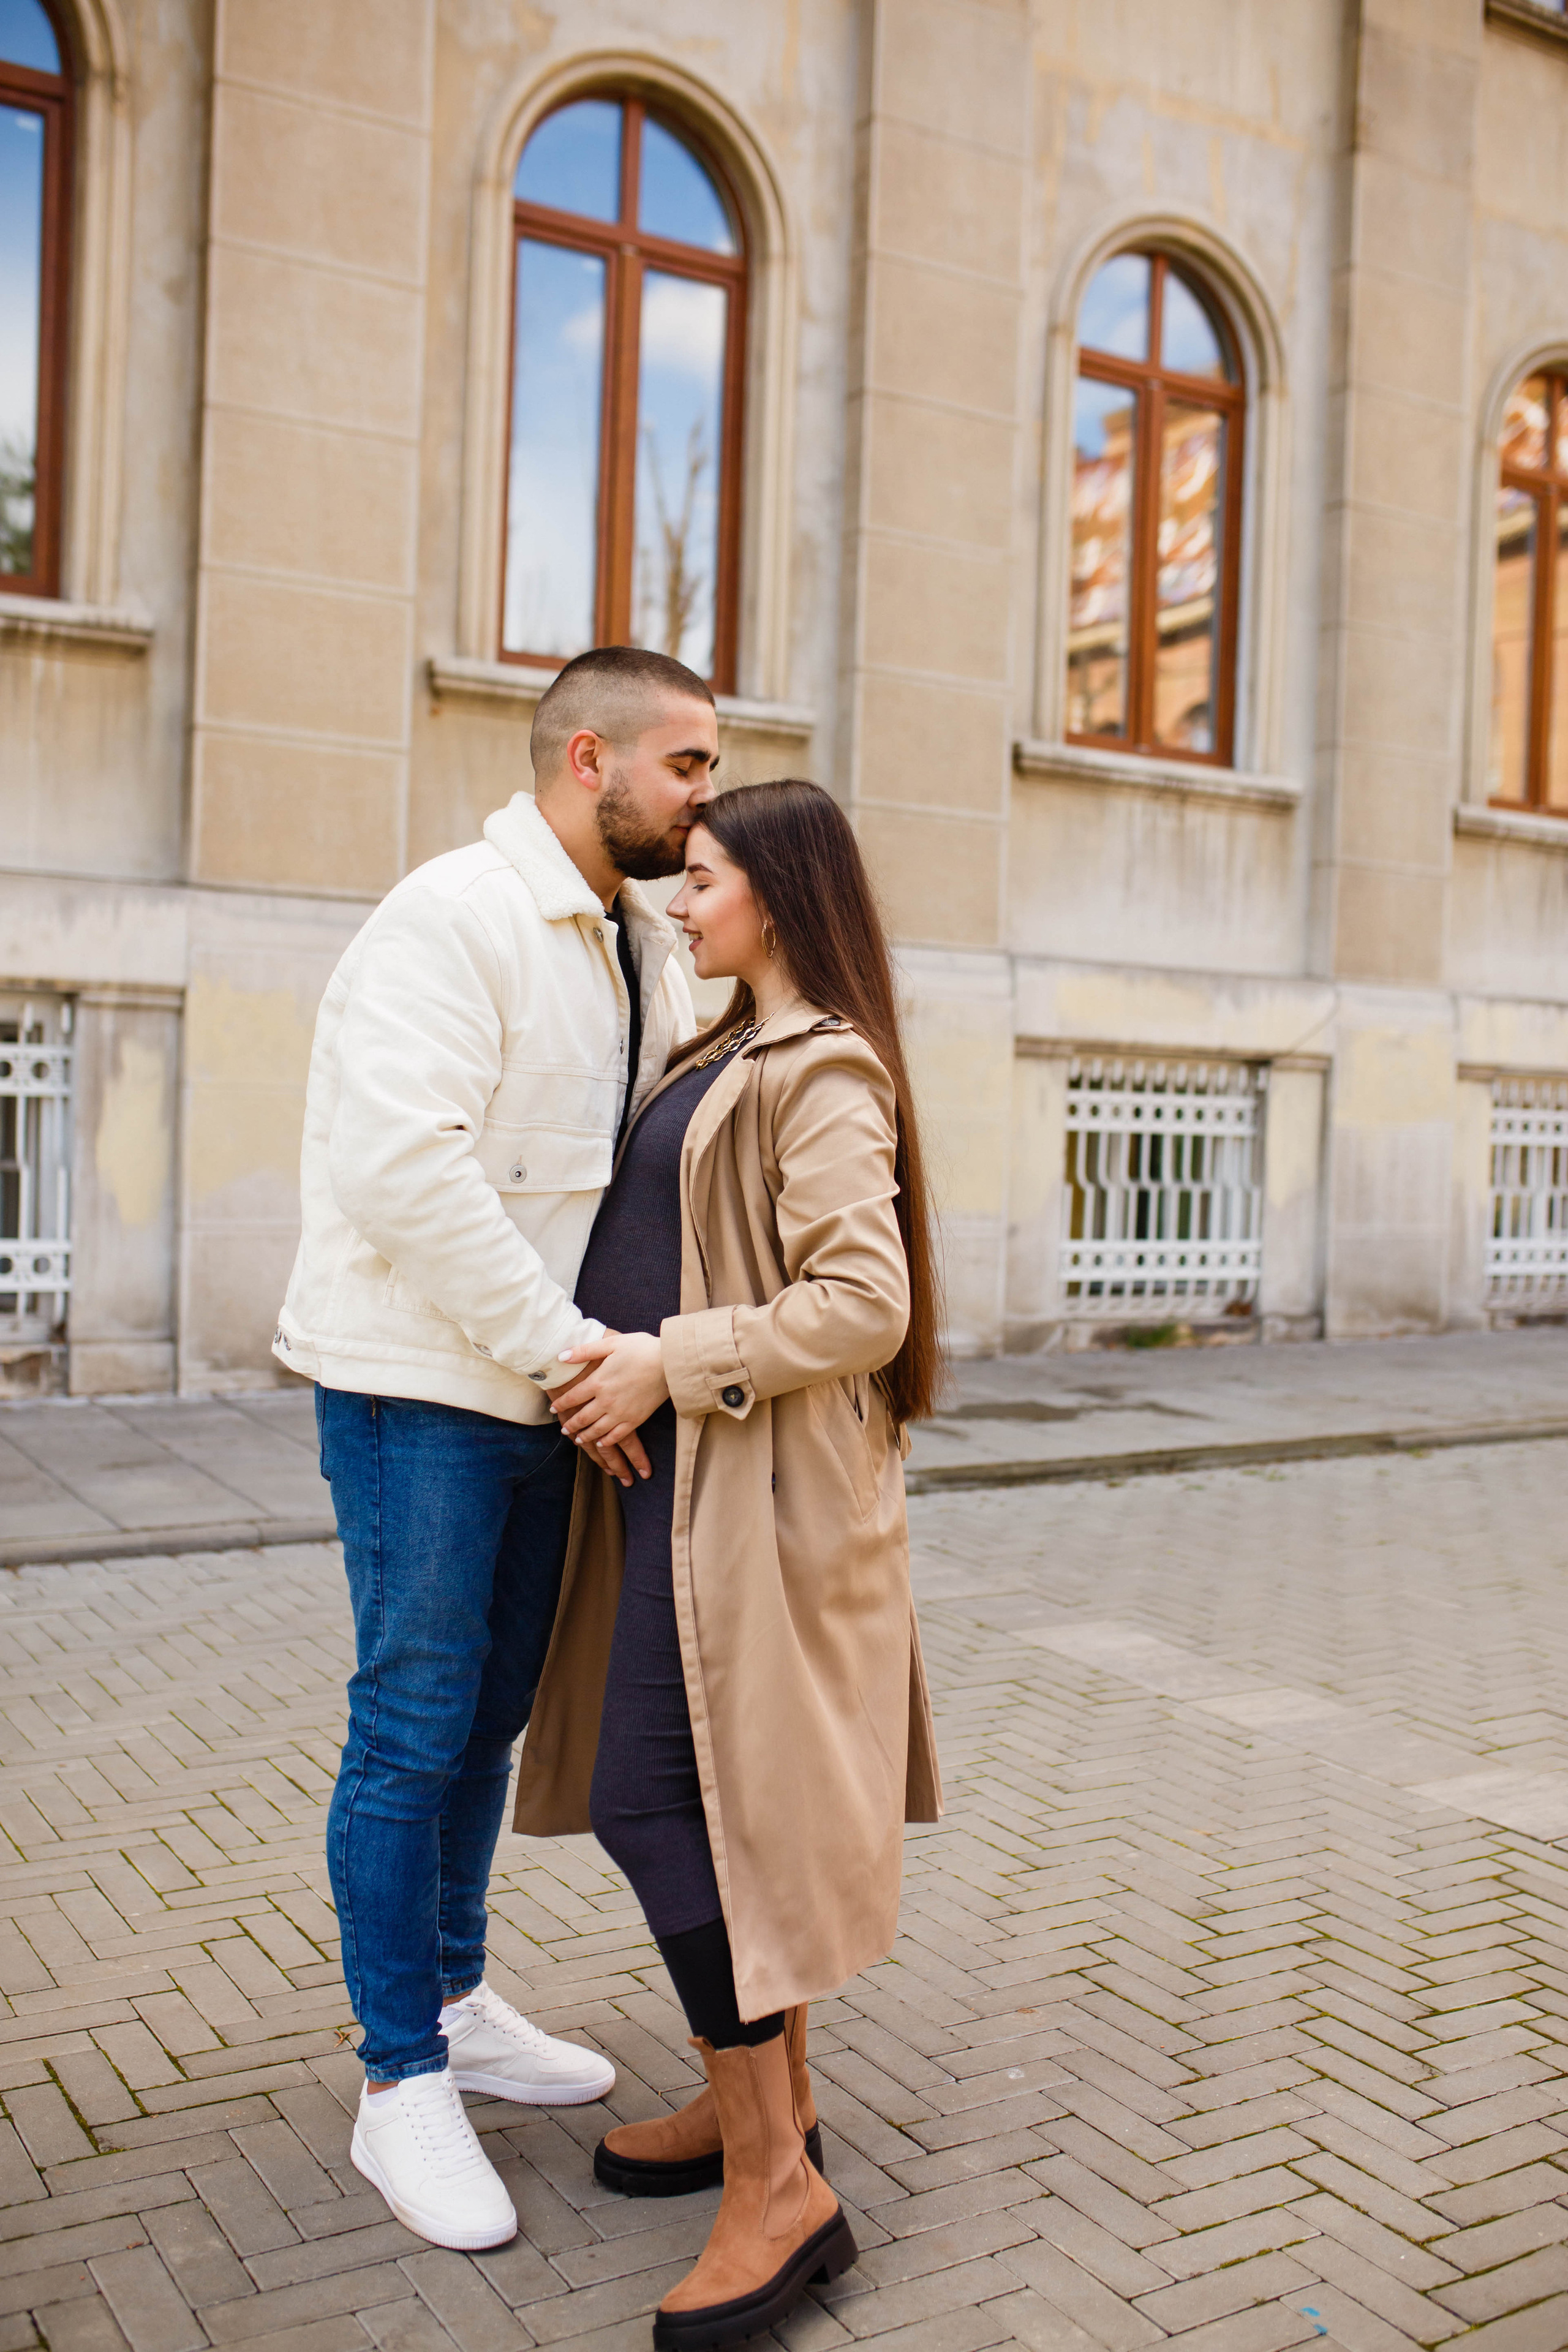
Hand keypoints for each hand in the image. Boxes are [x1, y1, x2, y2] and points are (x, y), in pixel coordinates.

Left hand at [545, 1340, 652, 1483]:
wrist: (669, 1362)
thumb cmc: (641, 1349)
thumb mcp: (611, 1344)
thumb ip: (585, 1351)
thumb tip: (561, 1356)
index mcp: (598, 1381)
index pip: (573, 1397)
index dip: (561, 1403)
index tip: (553, 1408)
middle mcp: (606, 1401)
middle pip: (582, 1417)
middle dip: (571, 1425)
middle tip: (563, 1430)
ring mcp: (621, 1412)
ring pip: (597, 1430)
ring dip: (585, 1436)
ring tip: (578, 1439)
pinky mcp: (635, 1419)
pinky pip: (617, 1435)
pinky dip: (606, 1441)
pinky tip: (601, 1443)